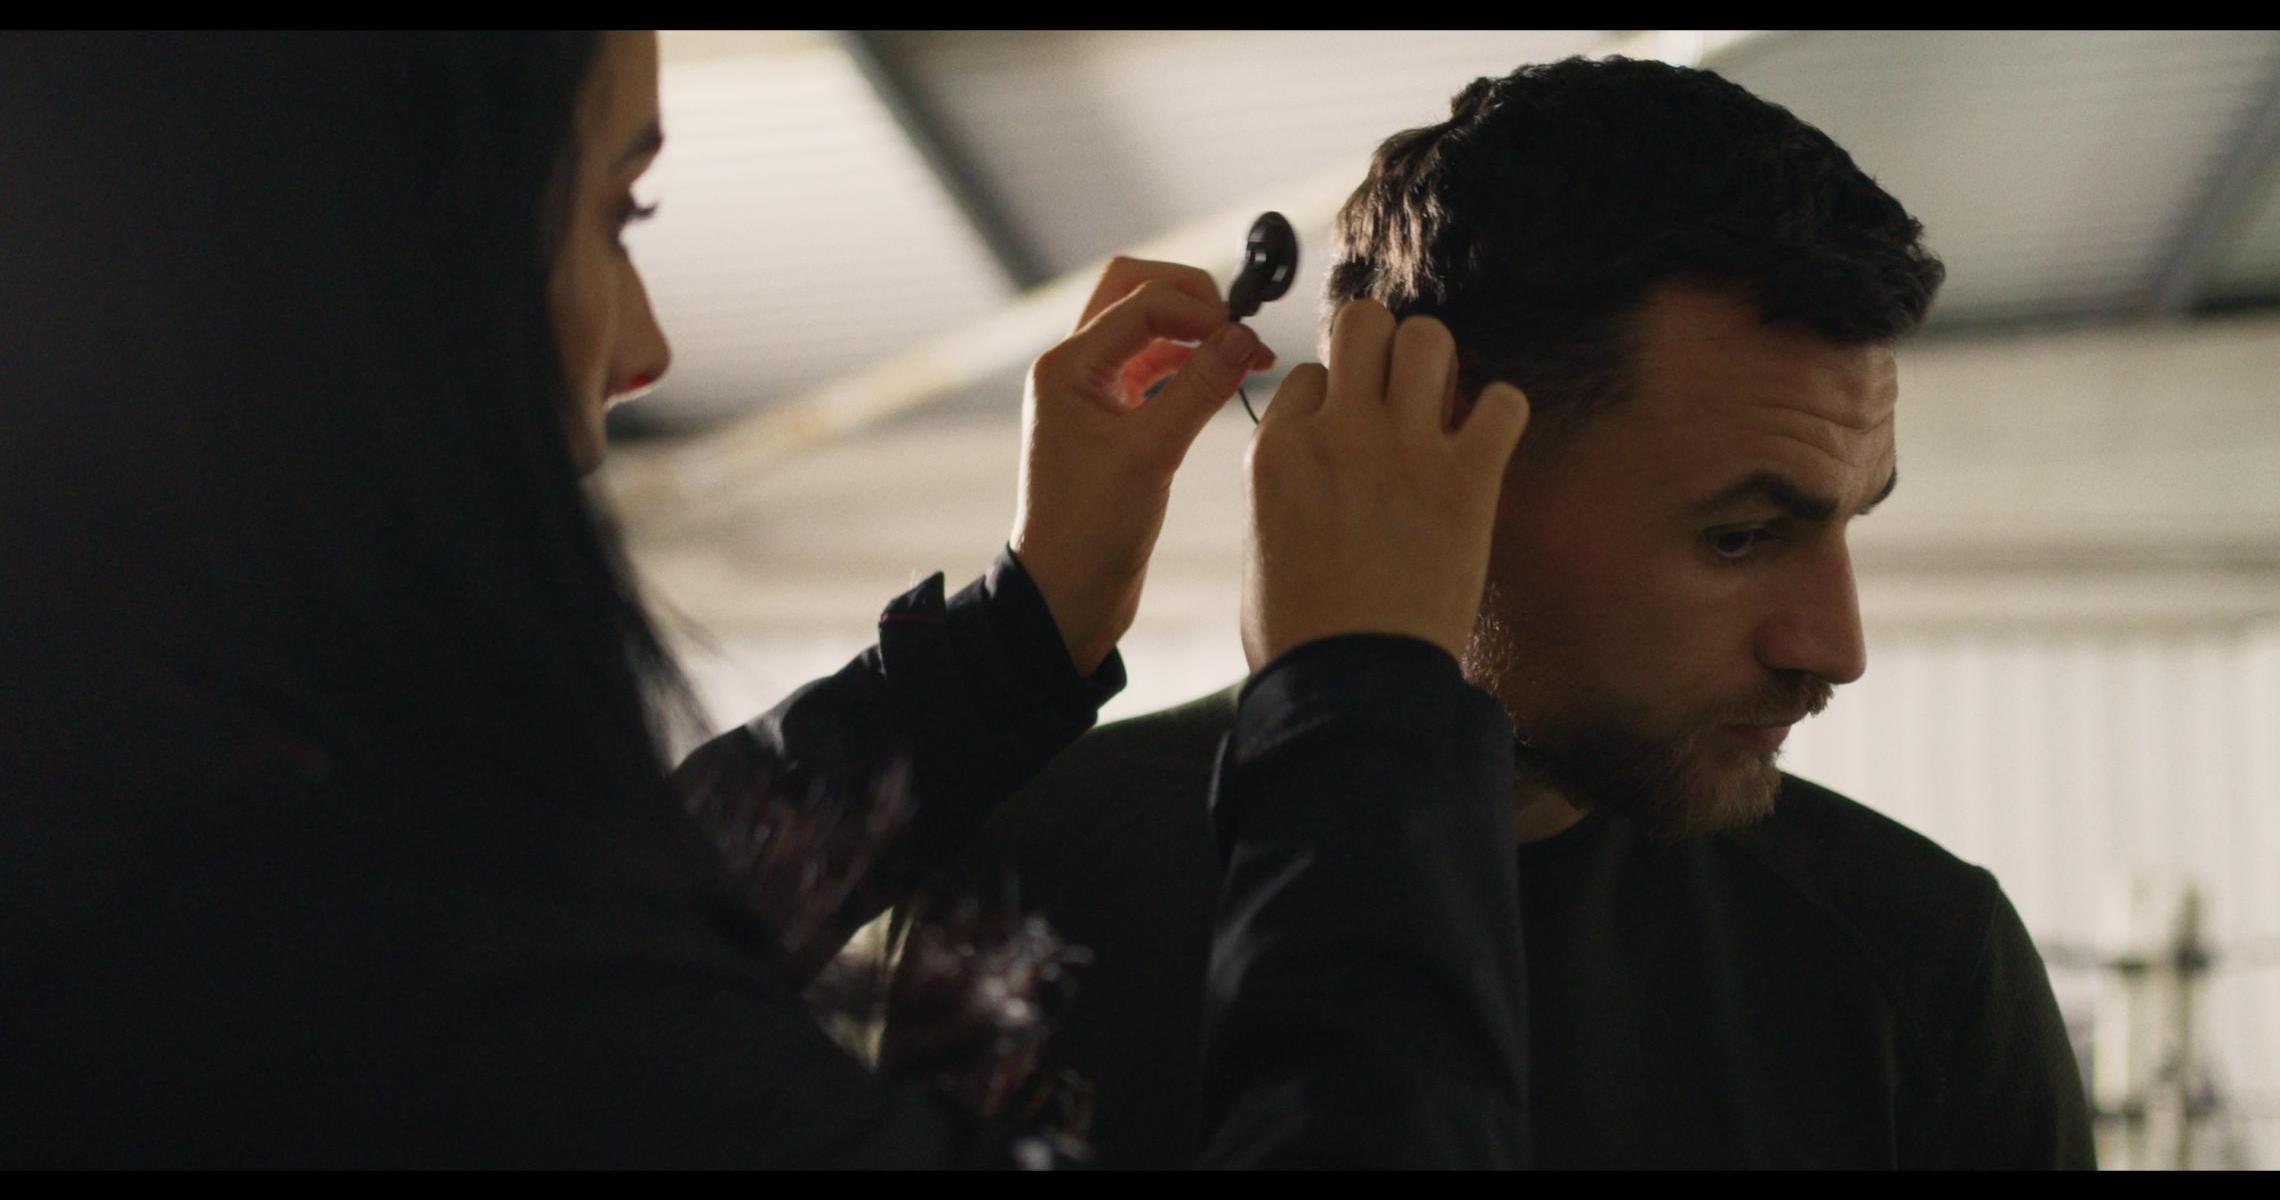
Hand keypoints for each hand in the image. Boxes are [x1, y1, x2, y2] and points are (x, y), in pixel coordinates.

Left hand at [1011, 258, 1274, 675]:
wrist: (1065, 594)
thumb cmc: (1090, 533)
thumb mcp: (1151, 455)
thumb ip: (1200, 389)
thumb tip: (1245, 336)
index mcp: (1066, 367)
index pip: (1141, 299)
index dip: (1200, 309)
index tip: (1246, 338)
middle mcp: (1074, 369)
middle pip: (1134, 291)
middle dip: (1191, 299)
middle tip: (1238, 329)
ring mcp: (1093, 392)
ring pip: (1147, 327)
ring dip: (1195, 331)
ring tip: (1246, 355)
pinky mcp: (1114, 418)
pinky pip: (1156, 367)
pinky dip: (1192, 363)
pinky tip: (1228, 379)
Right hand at [1241, 299, 1529, 669]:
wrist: (1351, 687)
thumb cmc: (1300, 635)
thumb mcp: (1261, 544)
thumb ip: (1284, 484)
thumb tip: (1312, 460)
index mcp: (1277, 450)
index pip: (1309, 374)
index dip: (1332, 399)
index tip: (1346, 433)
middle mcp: (1337, 433)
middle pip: (1364, 322)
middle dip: (1383, 346)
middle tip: (1396, 390)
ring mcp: (1404, 450)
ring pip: (1429, 339)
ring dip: (1439, 364)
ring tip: (1441, 407)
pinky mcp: (1466, 480)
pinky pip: (1504, 402)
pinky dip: (1502, 414)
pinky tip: (1487, 444)